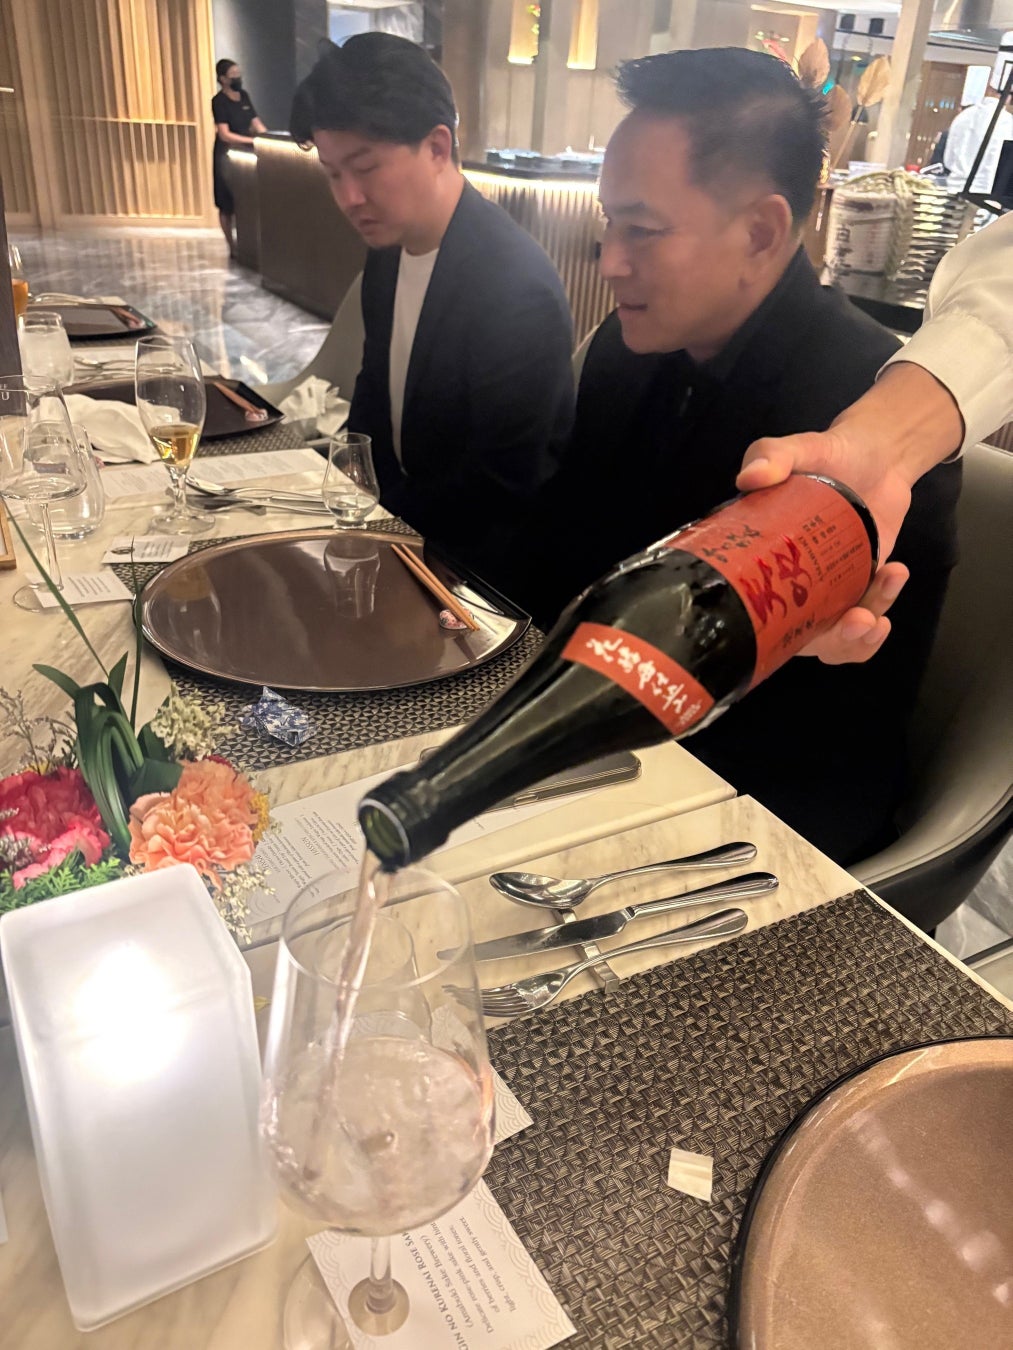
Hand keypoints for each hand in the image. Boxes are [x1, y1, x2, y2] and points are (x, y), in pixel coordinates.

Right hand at [736, 426, 912, 663]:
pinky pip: (866, 617)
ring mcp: (826, 590)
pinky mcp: (858, 587)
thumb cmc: (829, 454)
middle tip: (858, 621)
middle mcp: (789, 585)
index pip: (755, 615)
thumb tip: (750, 478)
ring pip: (837, 638)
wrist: (878, 454)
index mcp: (762, 564)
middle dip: (835, 642)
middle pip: (802, 640)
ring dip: (861, 638)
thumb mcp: (799, 448)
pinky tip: (895, 576)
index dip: (775, 636)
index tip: (804, 631)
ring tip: (880, 615)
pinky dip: (883, 606)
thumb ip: (771, 455)